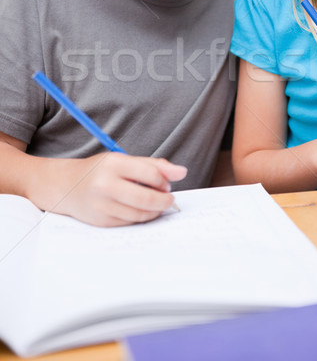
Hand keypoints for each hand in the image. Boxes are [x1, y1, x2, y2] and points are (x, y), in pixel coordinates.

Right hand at [50, 153, 186, 226]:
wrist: (67, 186)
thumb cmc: (100, 171)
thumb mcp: (124, 160)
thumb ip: (154, 165)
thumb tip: (182, 172)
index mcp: (113, 164)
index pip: (151, 174)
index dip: (164, 181)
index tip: (166, 183)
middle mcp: (105, 184)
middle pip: (147, 198)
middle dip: (165, 201)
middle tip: (168, 199)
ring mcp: (102, 205)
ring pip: (141, 214)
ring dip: (155, 211)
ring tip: (154, 203)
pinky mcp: (101, 221)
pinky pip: (130, 222)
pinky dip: (140, 217)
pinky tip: (139, 210)